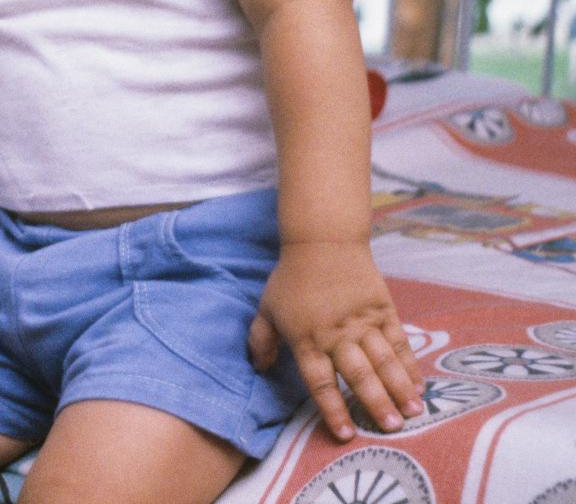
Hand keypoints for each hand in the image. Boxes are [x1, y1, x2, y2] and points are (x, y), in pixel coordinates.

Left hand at [247, 240, 423, 440]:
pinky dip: (409, 364)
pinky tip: (418, 385)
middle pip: (358, 373)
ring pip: (383, 360)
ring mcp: (363, 322)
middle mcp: (336, 334)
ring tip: (412, 413)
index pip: (320, 381)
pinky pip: (399, 341)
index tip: (345, 435)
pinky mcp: (382, 310)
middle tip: (390, 428)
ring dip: (398, 388)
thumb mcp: (267, 308)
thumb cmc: (292, 278)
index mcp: (307, 338)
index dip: (332, 409)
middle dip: (375, 402)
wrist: (322, 240)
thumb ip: (261, 340)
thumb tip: (258, 369)